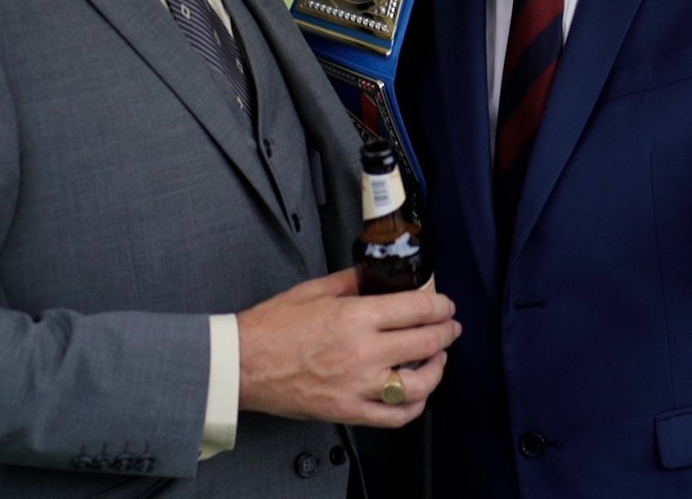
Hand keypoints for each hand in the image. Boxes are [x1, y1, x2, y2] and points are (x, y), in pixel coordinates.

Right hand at [237, 267, 460, 426]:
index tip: (445, 305)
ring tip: (438, 359)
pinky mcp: (348, 410)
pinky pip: (394, 416)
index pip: (417, 310)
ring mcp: (357, 386)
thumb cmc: (271, 328)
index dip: (441, 306)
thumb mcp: (314, 290)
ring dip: (437, 369)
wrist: (241, 364)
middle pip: (426, 343)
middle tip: (450, 326)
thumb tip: (378, 274)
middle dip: (447, 332)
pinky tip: (416, 394)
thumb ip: (352, 281)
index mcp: (355, 317)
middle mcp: (362, 352)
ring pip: (418, 384)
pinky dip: (414, 406)